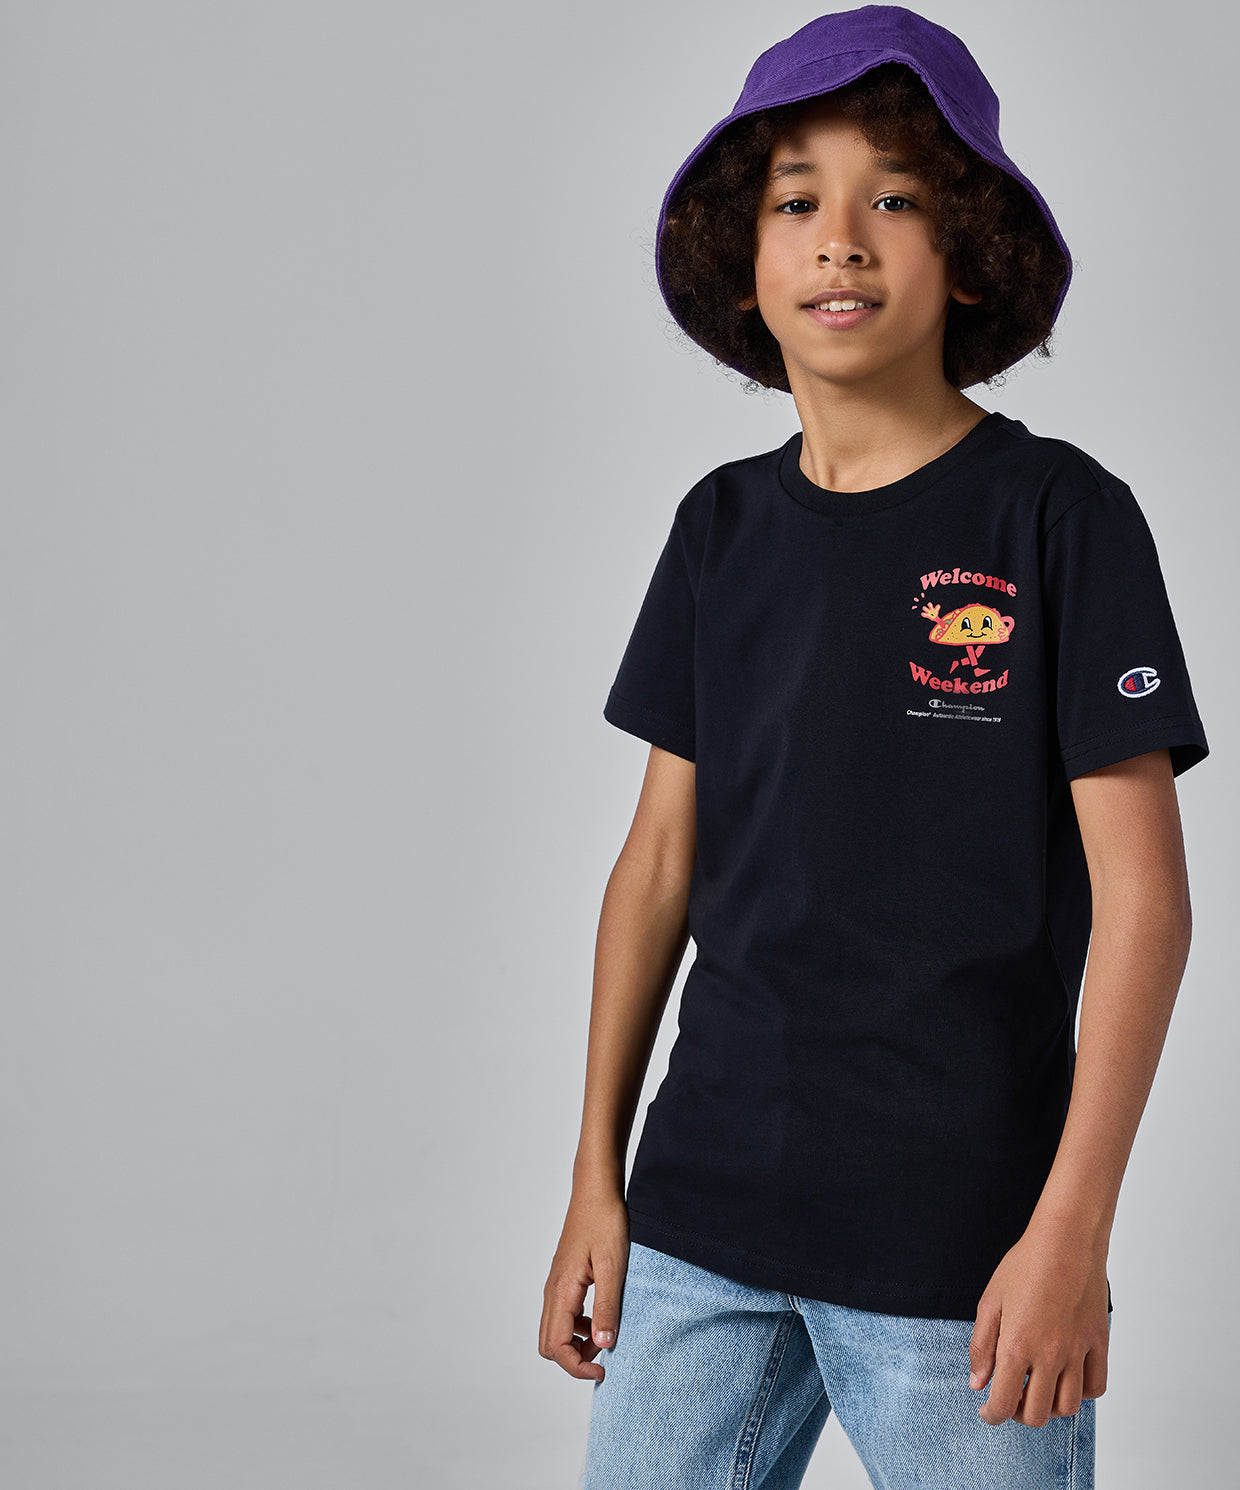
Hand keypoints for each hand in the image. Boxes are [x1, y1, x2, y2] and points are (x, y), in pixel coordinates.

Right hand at [539, 1186, 629, 1381]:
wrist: (596, 1191)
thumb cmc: (605, 1222)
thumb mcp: (612, 1266)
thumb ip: (607, 1307)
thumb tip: (604, 1345)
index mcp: (562, 1291)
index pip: (556, 1346)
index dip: (577, 1367)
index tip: (603, 1369)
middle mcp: (552, 1291)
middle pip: (548, 1344)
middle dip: (574, 1358)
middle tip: (605, 1355)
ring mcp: (556, 1284)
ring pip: (555, 1330)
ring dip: (578, 1342)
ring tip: (608, 1333)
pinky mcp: (563, 1279)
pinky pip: (563, 1314)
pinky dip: (579, 1326)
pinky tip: (602, 1315)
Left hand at [969, 1214, 1110, 1426]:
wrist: (1065, 1241)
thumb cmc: (1024, 1265)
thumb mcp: (990, 1301)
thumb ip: (982, 1345)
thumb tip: (978, 1382)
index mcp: (1016, 1345)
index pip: (1004, 1403)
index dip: (992, 1415)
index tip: (988, 1412)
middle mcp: (1049, 1355)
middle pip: (1038, 1415)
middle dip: (1019, 1414)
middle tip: (1012, 1398)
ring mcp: (1077, 1351)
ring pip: (1068, 1407)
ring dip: (1050, 1407)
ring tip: (1038, 1390)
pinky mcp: (1099, 1343)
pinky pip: (1096, 1387)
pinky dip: (1082, 1393)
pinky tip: (1067, 1379)